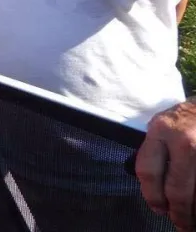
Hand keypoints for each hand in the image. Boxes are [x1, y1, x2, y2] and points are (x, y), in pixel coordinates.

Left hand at [135, 99, 195, 228]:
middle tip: (179, 223)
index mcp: (161, 130)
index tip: (157, 208)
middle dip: (177, 212)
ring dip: (193, 211)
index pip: (148, 171)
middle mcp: (183, 141)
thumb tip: (151, 187)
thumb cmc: (185, 116)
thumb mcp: (163, 125)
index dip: (151, 195)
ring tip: (191, 221)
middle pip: (177, 189)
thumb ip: (154, 150)